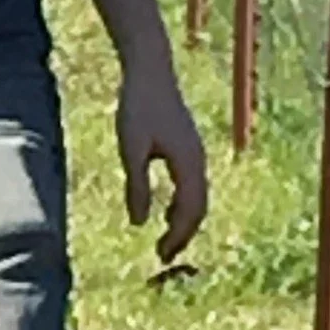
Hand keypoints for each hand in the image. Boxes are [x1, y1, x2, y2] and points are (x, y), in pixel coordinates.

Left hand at [117, 58, 207, 264]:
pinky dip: (183, 205)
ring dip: (184, 222)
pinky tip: (167, 212)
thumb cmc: (138, 107)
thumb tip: (138, 223)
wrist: (151, 73)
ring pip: (197, 198)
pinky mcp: (188, 149)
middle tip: (163, 256)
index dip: (178, 237)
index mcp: (188, 163)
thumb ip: (136, 186)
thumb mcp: (131, 149)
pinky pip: (192, 186)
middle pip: (198, 208)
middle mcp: (198, 161)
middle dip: (183, 235)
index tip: (161, 256)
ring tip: (165, 242)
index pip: (190, 211)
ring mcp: (196, 154)